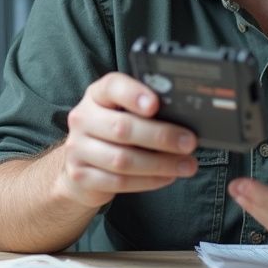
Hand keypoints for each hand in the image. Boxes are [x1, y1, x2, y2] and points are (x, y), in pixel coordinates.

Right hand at [54, 72, 198, 209]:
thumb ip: (147, 110)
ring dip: (160, 164)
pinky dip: (148, 181)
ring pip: (122, 159)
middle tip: (189, 143)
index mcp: (97, 95)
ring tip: (186, 165)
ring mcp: (77, 148)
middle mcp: (82, 118)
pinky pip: (119, 181)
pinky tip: (168, 177)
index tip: (155, 105)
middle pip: (122, 128)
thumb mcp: (125, 113)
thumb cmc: (114, 132)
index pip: (112, 86)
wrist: (80, 166)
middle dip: (161, 136)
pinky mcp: (81, 176)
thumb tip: (187, 117)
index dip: (133, 94)